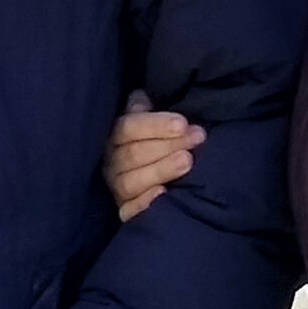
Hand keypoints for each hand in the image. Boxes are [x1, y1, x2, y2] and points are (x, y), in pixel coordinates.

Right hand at [104, 90, 204, 221]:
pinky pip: (129, 211)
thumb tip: (142, 97)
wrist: (157, 168)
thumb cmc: (156, 139)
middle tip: (197, 138)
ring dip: (161, 169)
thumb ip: (143, 106)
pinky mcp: (124, 210)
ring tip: (188, 161)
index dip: (156, 125)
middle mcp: (111, 162)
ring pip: (131, 181)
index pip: (128, 127)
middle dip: (168, 145)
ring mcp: (116, 187)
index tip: (183, 123)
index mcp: (114, 135)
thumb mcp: (149, 118)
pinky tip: (164, 193)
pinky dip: (144, 203)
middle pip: (133, 154)